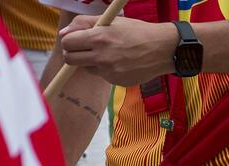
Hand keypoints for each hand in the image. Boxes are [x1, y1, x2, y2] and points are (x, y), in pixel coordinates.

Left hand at [57, 16, 178, 85]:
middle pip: (70, 59)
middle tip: (83, 49)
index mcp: (99, 38)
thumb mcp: (110, 20)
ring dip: (91, 61)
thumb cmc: (137, 31)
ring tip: (109, 54)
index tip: (75, 40)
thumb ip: (83, 23)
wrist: (164, 49)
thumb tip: (64, 34)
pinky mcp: (117, 82)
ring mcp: (110, 72)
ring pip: (86, 68)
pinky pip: (102, 76)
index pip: (67, 43)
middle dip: (73, 53)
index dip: (69, 41)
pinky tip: (121, 62)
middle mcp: (102, 57)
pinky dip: (106, 70)